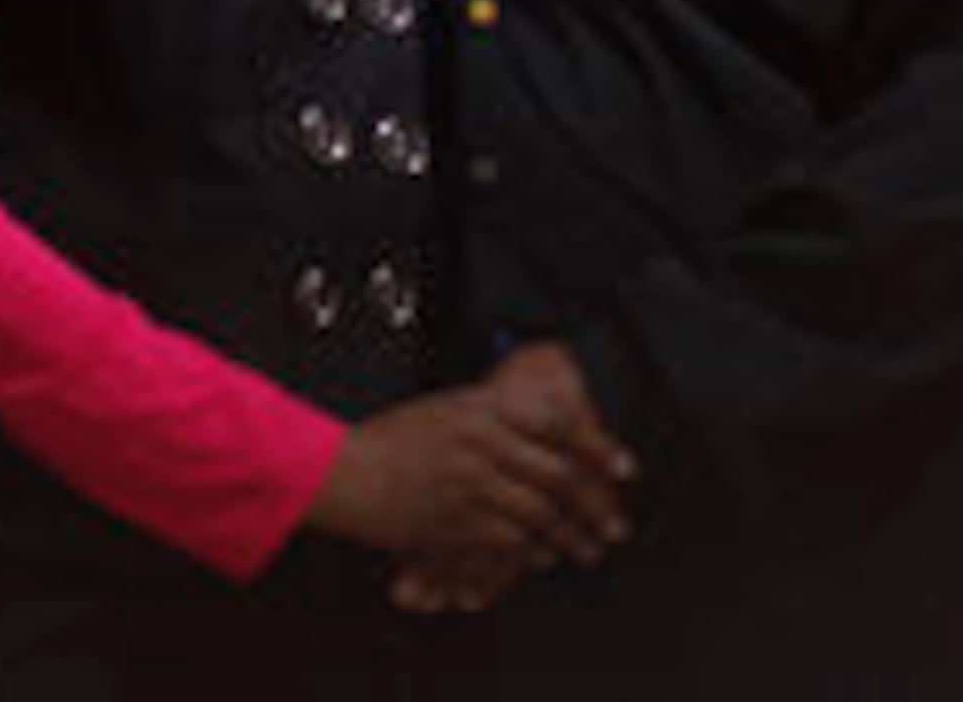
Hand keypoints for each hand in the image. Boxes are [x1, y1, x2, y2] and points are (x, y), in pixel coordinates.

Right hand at [310, 342, 632, 592]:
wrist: (340, 471)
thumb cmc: (384, 441)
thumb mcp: (439, 409)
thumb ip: (486, 416)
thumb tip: (534, 427)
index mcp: (477, 407)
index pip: (555, 423)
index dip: (597, 446)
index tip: (623, 465)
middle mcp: (478, 441)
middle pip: (555, 473)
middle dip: (593, 503)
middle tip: (614, 522)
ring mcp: (468, 481)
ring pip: (538, 511)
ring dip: (570, 535)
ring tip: (587, 549)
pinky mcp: (455, 519)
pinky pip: (508, 539)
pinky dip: (532, 550)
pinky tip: (542, 556)